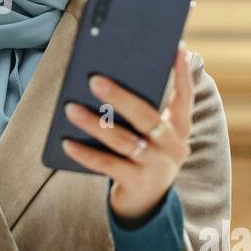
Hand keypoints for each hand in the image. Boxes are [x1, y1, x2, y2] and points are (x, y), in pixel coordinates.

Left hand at [61, 43, 194, 223]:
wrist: (146, 202)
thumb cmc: (144, 153)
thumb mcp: (153, 133)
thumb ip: (142, 110)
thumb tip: (110, 78)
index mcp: (180, 127)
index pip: (184, 96)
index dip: (182, 73)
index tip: (176, 48)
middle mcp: (172, 146)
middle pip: (146, 117)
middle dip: (120, 97)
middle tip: (94, 80)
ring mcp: (156, 166)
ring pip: (123, 141)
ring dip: (95, 124)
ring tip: (70, 108)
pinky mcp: (137, 183)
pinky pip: (107, 165)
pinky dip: (86, 154)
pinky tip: (66, 142)